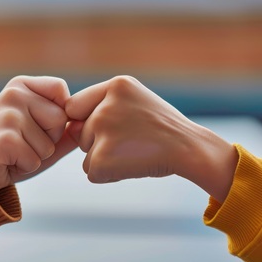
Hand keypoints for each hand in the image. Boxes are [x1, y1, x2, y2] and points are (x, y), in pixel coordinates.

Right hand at [0, 76, 77, 193]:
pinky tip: (6, 160)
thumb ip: (67, 128)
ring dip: (35, 155)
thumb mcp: (41, 134)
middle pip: (59, 119)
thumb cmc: (12, 149)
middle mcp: (13, 94)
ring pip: (48, 144)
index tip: (35, 123)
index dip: (58, 116)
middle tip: (22, 141)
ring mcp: (7, 115)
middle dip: (48, 139)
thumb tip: (86, 123)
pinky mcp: (4, 139)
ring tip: (14, 151)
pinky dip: (24, 166)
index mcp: (22, 85)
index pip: (62, 91)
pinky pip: (34, 159)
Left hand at [66, 76, 236, 201]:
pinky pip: (92, 173)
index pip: (74, 106)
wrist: (191, 150)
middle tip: (133, 141)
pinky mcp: (102, 159)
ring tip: (134, 152)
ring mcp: (103, 132)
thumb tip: (70, 127)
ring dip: (105, 159)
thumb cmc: (163, 128)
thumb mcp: (136, 100)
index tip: (109, 128)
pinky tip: (132, 166)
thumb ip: (103, 106)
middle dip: (100, 142)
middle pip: (81, 133)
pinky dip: (109, 175)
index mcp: (116, 86)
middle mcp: (106, 106)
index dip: (86, 120)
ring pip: (86, 154)